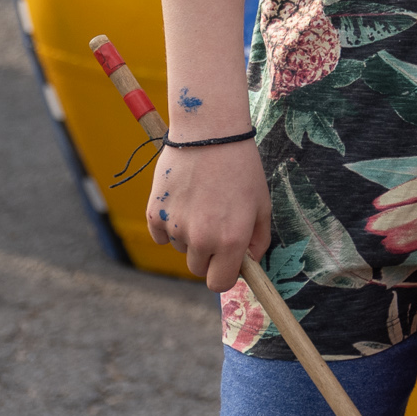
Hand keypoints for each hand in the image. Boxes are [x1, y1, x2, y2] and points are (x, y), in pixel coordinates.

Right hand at [151, 137, 275, 295]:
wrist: (209, 132)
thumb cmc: (241, 167)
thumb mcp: (262, 203)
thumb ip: (258, 239)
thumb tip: (250, 262)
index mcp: (231, 240)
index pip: (219, 283)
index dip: (224, 274)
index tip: (226, 262)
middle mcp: (202, 239)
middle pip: (198, 268)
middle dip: (207, 254)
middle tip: (214, 224)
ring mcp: (175, 227)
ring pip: (180, 248)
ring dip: (188, 235)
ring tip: (201, 201)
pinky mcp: (154, 214)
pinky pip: (160, 235)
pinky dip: (168, 225)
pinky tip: (182, 200)